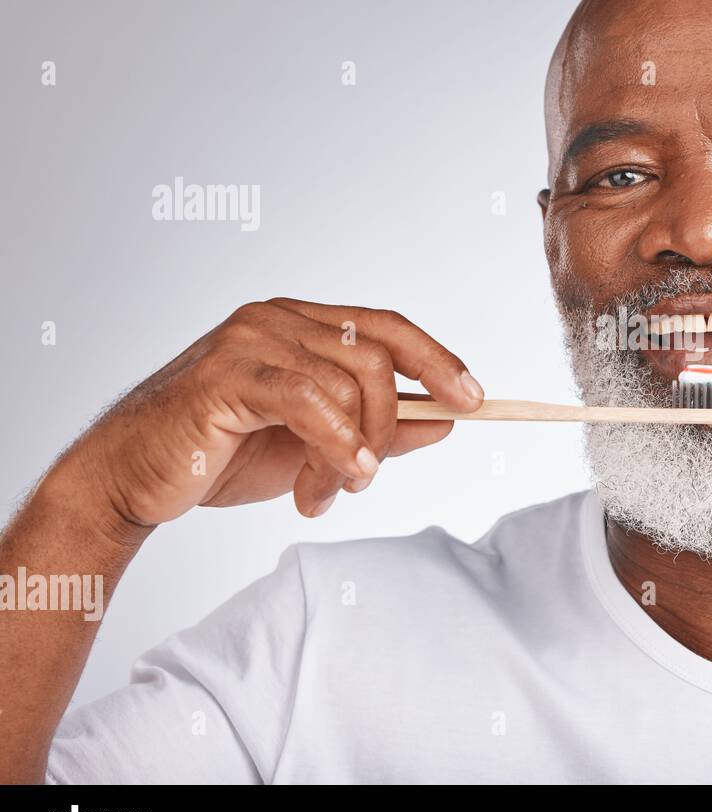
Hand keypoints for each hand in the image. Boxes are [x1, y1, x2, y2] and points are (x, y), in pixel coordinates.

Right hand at [61, 298, 482, 531]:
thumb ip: (378, 429)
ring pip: (348, 384)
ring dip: (353, 453)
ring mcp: (250, 340)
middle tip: (369, 477)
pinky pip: (310, 402)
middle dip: (393, 423)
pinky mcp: (227, 375)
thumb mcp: (317, 447)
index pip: (386, 328)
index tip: (477, 398)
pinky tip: (332, 481)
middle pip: (379, 355)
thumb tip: (446, 421)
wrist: (134, 479)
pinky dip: (336, 445)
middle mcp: (278, 318)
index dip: (437, 359)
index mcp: (300, 324)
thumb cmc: (220, 456)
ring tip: (325, 492)